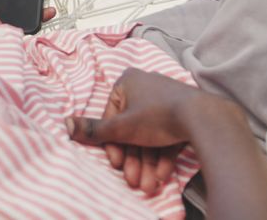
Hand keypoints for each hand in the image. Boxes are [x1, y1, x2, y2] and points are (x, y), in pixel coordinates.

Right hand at [66, 68, 239, 194]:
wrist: (202, 118)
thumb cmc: (157, 116)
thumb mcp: (121, 127)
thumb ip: (93, 129)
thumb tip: (64, 124)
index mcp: (127, 82)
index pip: (112, 117)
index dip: (112, 144)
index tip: (118, 164)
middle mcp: (146, 86)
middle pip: (133, 130)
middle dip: (134, 160)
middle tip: (134, 181)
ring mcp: (166, 99)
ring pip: (150, 136)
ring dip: (147, 163)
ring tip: (149, 184)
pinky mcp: (183, 112)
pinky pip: (167, 135)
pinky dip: (163, 155)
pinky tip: (162, 174)